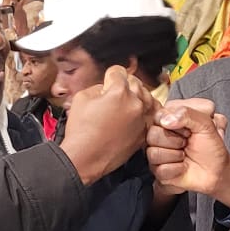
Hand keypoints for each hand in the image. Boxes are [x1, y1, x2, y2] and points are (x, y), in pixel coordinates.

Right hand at [55, 65, 156, 183]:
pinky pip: (149, 117)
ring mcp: (142, 119)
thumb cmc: (80, 131)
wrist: (85, 158)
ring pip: (146, 98)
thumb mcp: (81, 98)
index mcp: (119, 92)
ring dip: (136, 98)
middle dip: (124, 85)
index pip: (118, 72)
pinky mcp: (143, 133)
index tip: (107, 81)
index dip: (110, 75)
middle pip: (135, 83)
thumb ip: (98, 87)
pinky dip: (141, 114)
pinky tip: (131, 118)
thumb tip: (106, 88)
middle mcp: (135, 103)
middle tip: (113, 94)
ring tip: (124, 105)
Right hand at [146, 100, 229, 203]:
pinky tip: (183, 167)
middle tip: (187, 143)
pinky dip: (177, 169)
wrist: (217, 172)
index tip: (190, 130)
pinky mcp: (157, 170)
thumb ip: (187, 114)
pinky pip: (160, 169)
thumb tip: (165, 120)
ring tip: (185, 155)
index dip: (177, 124)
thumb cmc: (212, 147)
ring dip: (176, 156)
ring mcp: (156, 152)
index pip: (160, 115)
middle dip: (176, 141)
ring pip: (154, 153)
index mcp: (170, 118)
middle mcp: (160, 134)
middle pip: (152, 134)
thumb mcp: (206, 123)